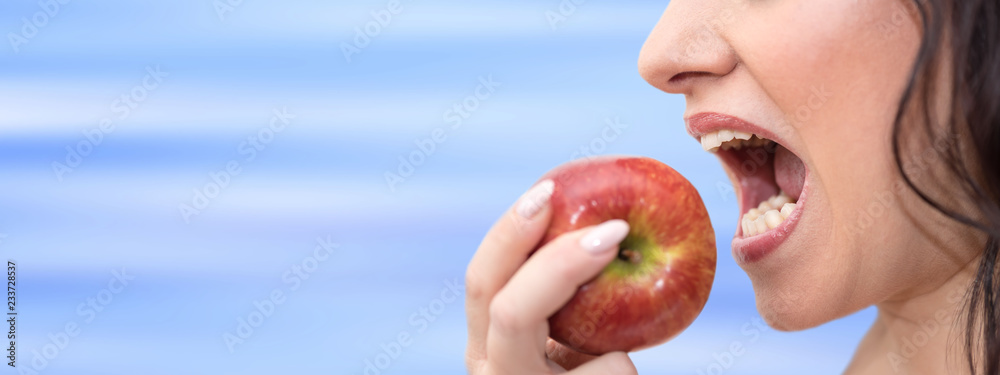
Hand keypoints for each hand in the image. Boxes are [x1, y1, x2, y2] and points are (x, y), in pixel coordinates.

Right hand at [464, 180, 637, 373]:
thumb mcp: (566, 337)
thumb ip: (562, 296)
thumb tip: (603, 224)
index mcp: (486, 344)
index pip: (483, 280)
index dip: (510, 233)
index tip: (550, 190)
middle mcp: (492, 373)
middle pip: (506, 306)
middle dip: (557, 262)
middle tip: (611, 228)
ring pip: (579, 356)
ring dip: (611, 349)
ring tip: (615, 357)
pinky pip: (611, 374)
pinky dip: (623, 372)